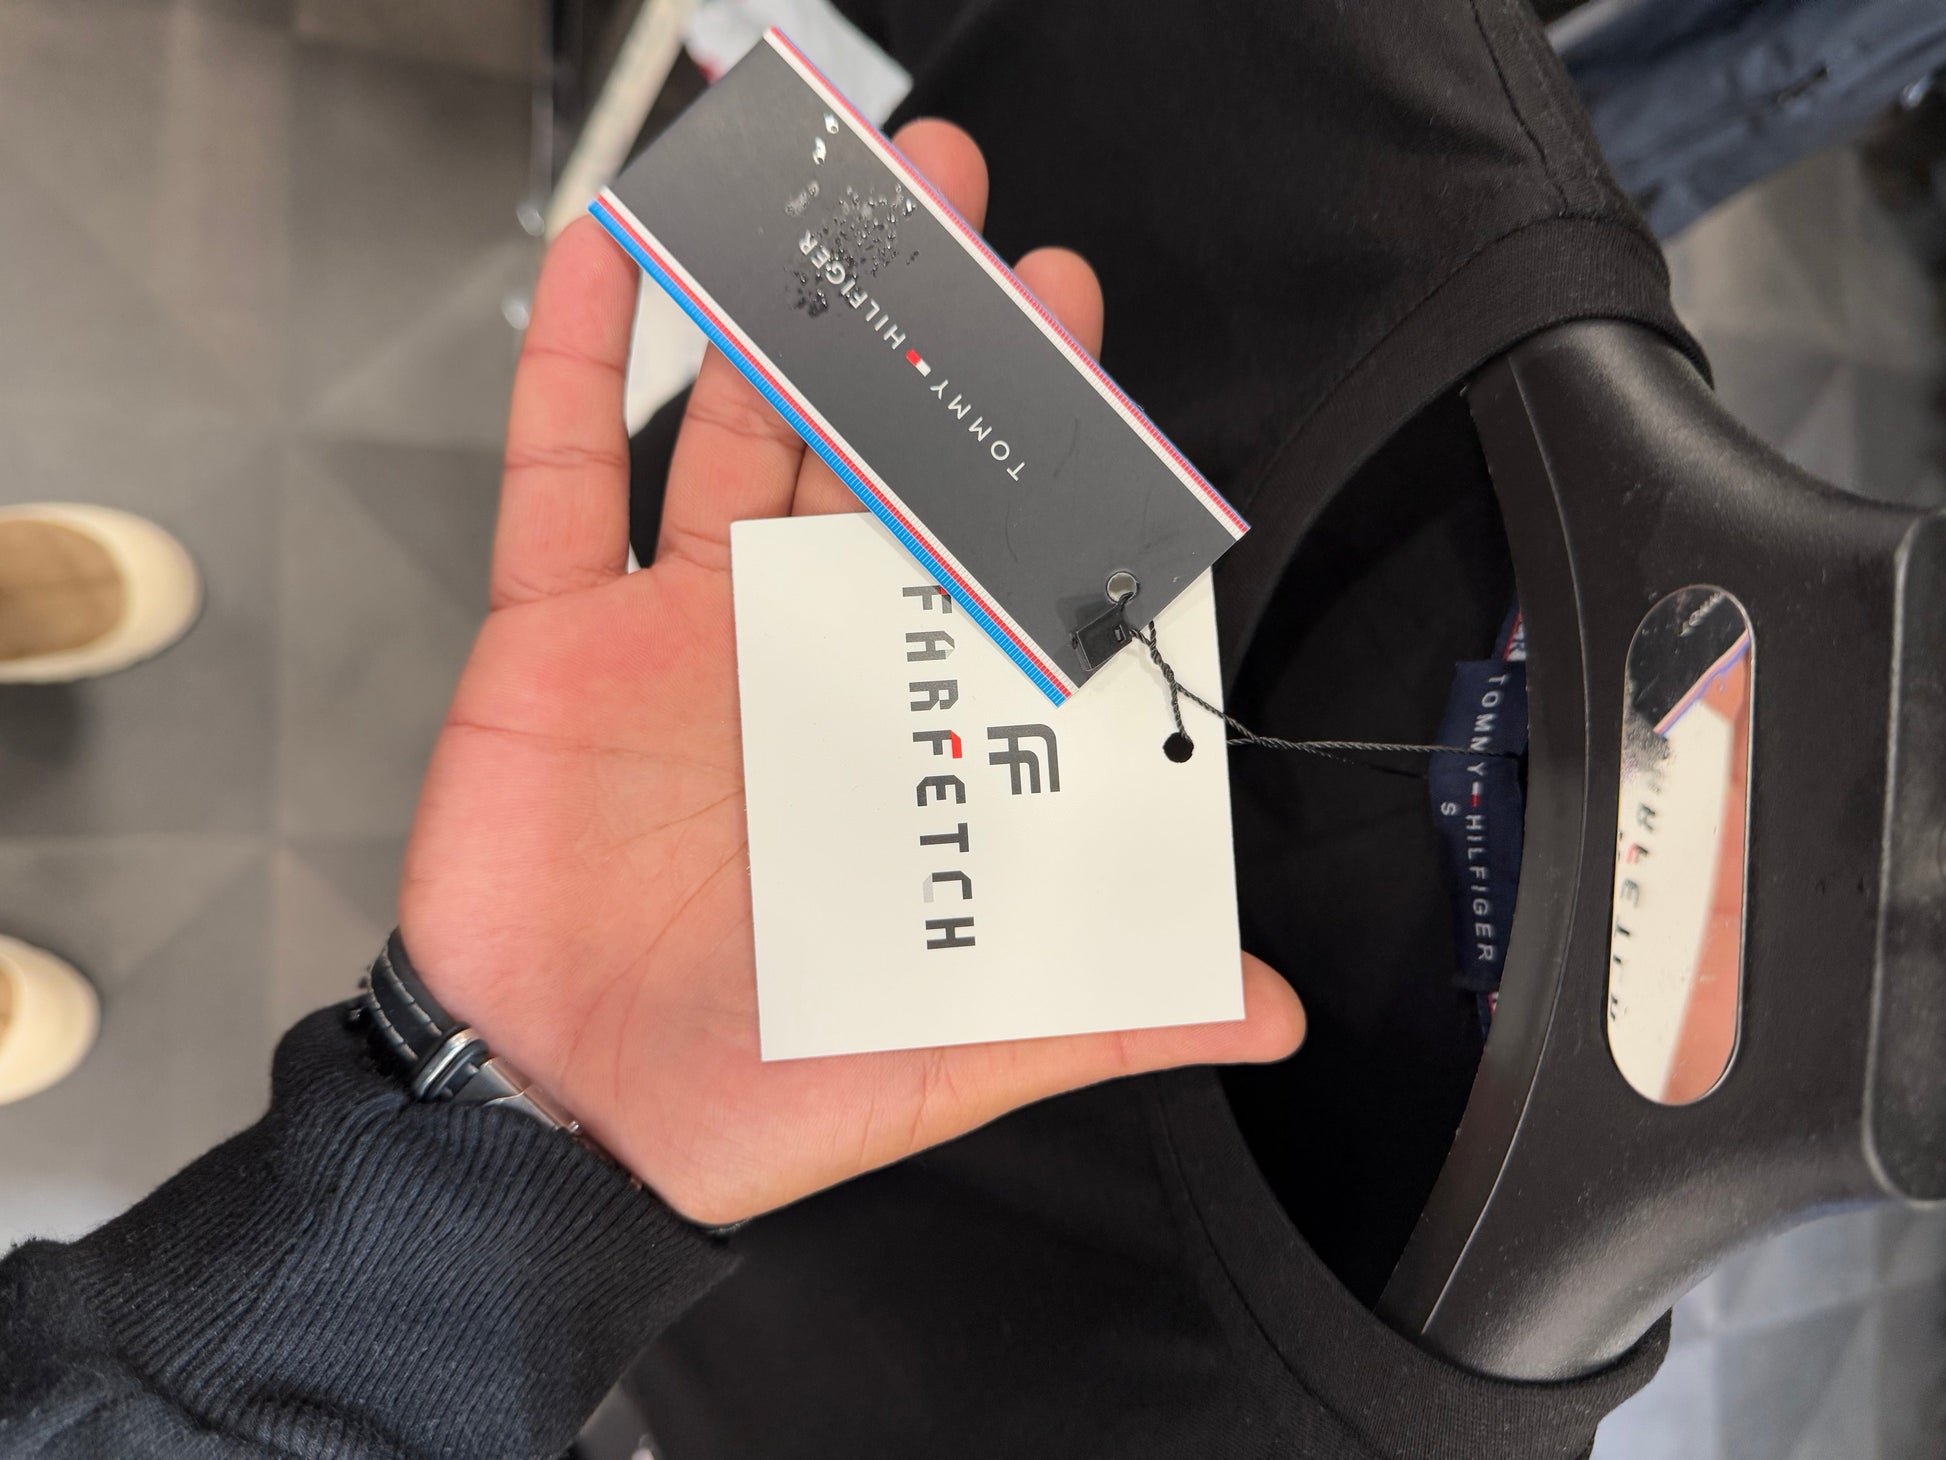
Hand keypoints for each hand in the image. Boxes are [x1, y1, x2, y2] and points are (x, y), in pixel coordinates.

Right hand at [399, 121, 1304, 1225]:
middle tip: (975, 218)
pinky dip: (585, 357)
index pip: (987, 552)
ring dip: (788, 309)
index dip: (1036, 448)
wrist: (560, 1114)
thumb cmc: (755, 1084)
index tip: (1078, 343)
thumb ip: (1115, 1007)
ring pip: (739, 426)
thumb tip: (1273, 1008)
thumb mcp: (958, 1049)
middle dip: (926, 337)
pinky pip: (561, 469)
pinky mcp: (555, 632)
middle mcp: (803, 652)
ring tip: (838, 191)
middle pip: (874, 456)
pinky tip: (621, 252)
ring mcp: (677, 628)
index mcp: (908, 727)